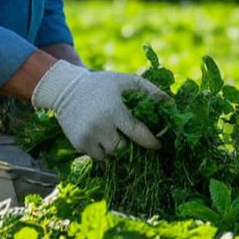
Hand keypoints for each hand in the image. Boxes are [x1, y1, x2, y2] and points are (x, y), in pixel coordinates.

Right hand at [31, 60, 167, 160]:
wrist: (66, 89)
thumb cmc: (102, 84)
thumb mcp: (126, 81)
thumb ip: (150, 91)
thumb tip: (172, 104)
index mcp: (114, 111)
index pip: (138, 134)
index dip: (151, 142)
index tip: (158, 144)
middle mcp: (100, 126)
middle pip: (125, 148)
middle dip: (131, 145)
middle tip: (133, 138)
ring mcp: (88, 137)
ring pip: (112, 155)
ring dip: (117, 149)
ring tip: (116, 135)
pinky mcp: (78, 145)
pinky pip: (98, 157)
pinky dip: (104, 151)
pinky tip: (103, 137)